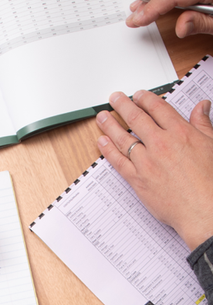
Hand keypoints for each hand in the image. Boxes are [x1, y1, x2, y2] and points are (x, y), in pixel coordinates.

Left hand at [96, 90, 212, 250]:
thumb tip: (201, 107)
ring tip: (102, 117)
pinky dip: (108, 150)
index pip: (157, 108)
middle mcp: (160, 144)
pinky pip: (118, 161)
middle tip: (114, 98)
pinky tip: (102, 142)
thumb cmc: (210, 182)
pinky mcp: (137, 179)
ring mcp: (146, 162)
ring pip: (123, 138)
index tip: (137, 95)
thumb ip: (202, 124)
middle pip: (136, 118)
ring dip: (110, 125)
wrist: (203, 210)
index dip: (144, 98)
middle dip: (122, 105)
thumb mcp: (211, 145)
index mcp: (180, 133)